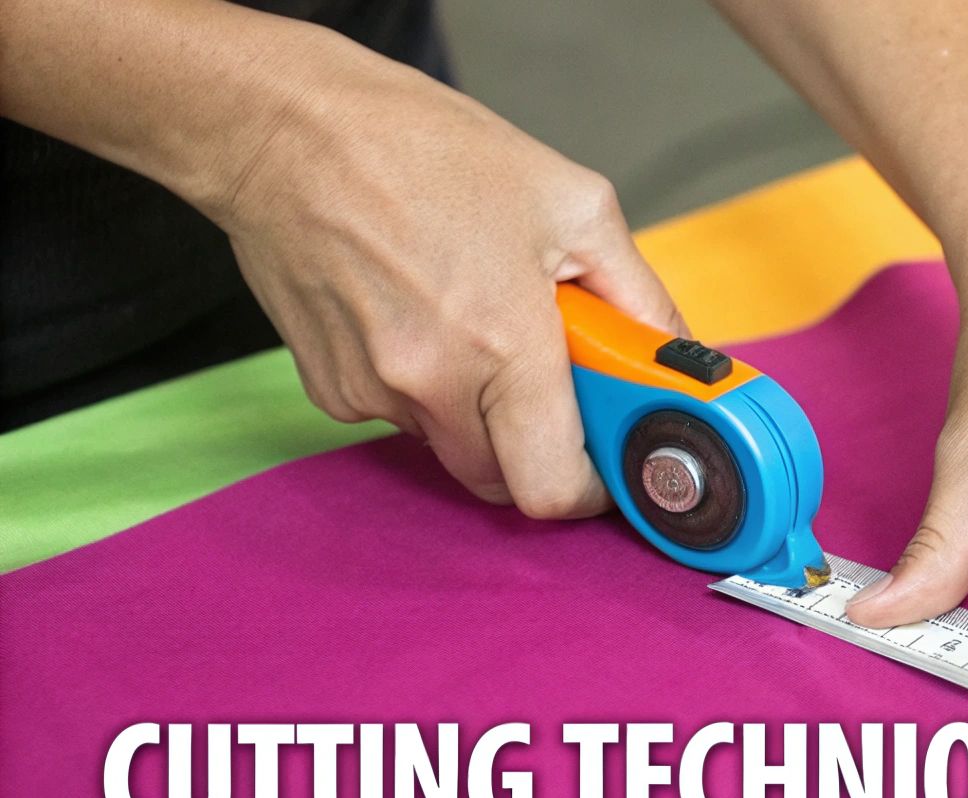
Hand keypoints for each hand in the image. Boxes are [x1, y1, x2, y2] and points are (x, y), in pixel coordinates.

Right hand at [213, 32, 682, 516]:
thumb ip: (637, 296)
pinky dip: (425, 384)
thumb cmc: (422, 148)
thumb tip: (673, 355)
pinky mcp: (329, 388)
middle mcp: (430, 384)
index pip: (552, 489)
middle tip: (550, 379)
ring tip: (474, 316)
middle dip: (538, 445)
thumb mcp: (572, 202)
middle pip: (504, 480)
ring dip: (479, 409)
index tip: (607, 460)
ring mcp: (372, 393)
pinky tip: (418, 310)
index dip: (590, 488)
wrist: (282, 127)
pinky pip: (400, 415)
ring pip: (451, 446)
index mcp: (501, 346)